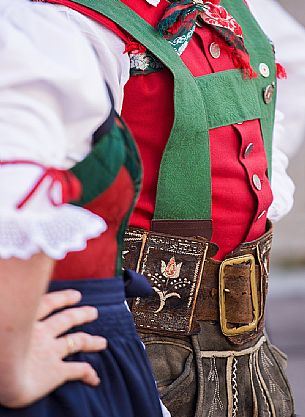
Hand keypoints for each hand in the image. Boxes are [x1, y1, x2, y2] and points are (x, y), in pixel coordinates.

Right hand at [1, 289, 106, 407]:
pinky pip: (77, 371)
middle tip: (94, 312)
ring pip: (77, 342)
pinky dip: (88, 374)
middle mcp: (42, 334)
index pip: (48, 304)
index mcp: (27, 321)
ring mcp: (51, 352)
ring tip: (103, 343)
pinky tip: (95, 379)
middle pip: (66, 320)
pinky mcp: (57, 371)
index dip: (63, 298)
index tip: (76, 295)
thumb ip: (10, 315)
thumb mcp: (2, 319)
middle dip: (81, 315)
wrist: (1, 371)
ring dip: (91, 342)